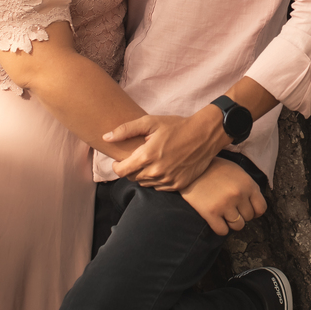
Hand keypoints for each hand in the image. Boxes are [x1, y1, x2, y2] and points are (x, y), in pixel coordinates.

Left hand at [107, 109, 223, 190]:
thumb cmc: (176, 126)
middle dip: (131, 169)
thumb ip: (125, 130)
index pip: (120, 171)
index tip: (120, 160)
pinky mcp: (178, 185)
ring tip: (152, 160)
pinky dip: (157, 180)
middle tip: (138, 157)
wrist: (205, 134)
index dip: (117, 166)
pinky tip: (164, 166)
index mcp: (147, 156)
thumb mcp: (150, 122)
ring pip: (145, 184)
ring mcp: (168, 180)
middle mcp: (156, 172)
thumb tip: (105, 138)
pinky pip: (159, 188)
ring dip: (144, 175)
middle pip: (132, 178)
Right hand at [180, 157, 266, 235]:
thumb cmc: (215, 169)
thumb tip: (255, 205)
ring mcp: (225, 205)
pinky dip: (220, 228)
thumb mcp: (237, 172)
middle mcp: (238, 195)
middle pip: (248, 218)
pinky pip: (223, 231)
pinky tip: (216, 219)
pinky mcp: (210, 213)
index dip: (254, 211)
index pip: (261, 208)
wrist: (190, 167)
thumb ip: (248, 187)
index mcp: (248, 184)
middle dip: (241, 214)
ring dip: (231, 222)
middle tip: (230, 208)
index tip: (245, 209)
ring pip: (238, 226)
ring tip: (223, 213)